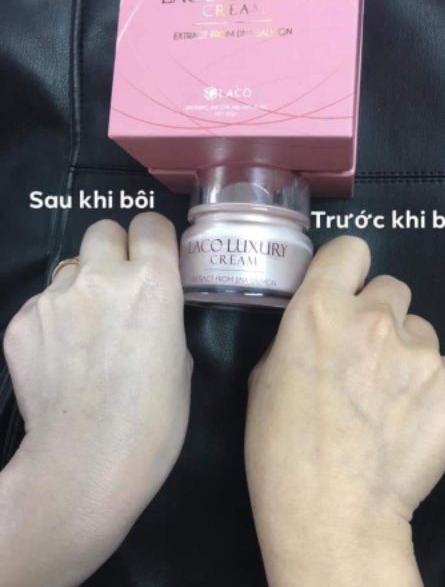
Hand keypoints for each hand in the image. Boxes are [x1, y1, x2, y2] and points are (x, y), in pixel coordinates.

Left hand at [1, 213, 191, 586]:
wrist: (87, 464)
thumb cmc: (154, 420)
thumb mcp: (181, 359)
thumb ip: (163, 315)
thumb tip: (145, 302)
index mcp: (152, 282)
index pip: (150, 223)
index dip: (154, 240)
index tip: (154, 259)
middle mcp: (100, 277)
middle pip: (102, 230)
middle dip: (114, 250)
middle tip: (118, 287)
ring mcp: (54, 297)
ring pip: (69, 268)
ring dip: (82, 287)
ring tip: (86, 333)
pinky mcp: (20, 321)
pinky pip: (43, 304)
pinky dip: (54, 321)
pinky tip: (61, 358)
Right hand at [245, 236, 444, 586]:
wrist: (330, 515)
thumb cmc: (281, 447)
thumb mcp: (266, 376)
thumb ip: (300, 334)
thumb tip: (325, 325)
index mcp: (320, 309)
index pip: (351, 248)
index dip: (348, 268)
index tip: (346, 291)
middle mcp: (375, 319)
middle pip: (393, 288)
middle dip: (380, 314)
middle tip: (366, 357)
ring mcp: (421, 353)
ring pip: (421, 332)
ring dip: (406, 355)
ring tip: (387, 401)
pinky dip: (432, 390)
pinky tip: (410, 423)